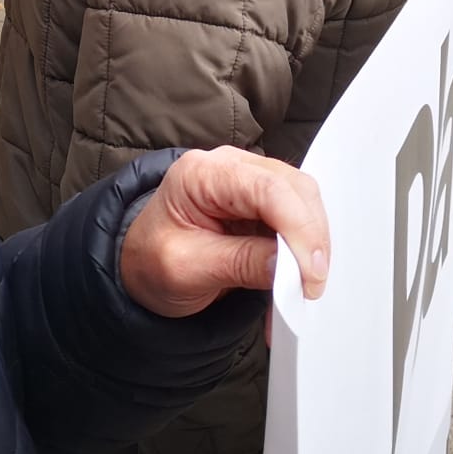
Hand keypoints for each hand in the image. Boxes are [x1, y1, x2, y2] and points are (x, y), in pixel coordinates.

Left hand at [119, 147, 329, 315]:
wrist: (141, 264)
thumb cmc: (153, 260)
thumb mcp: (187, 269)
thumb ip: (239, 263)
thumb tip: (290, 266)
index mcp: (201, 174)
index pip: (268, 188)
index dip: (299, 229)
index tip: (310, 273)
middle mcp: (230, 167)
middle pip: (294, 189)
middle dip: (310, 238)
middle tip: (308, 286)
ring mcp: (250, 180)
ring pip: (304, 201)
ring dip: (311, 245)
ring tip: (299, 287)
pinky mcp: (263, 201)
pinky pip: (299, 217)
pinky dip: (303, 249)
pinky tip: (294, 278)